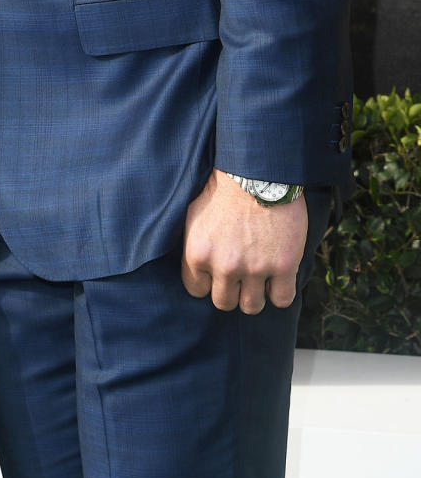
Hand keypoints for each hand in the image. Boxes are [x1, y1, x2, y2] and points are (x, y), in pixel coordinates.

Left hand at [181, 168, 307, 313]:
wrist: (259, 171)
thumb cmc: (224, 189)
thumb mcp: (194, 215)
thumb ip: (194, 246)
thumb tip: (196, 270)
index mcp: (198, 253)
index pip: (196, 290)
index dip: (207, 282)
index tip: (215, 273)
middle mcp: (224, 266)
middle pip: (224, 303)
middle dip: (230, 291)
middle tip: (239, 276)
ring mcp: (255, 268)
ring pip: (251, 307)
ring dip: (254, 295)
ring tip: (258, 277)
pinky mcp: (283, 266)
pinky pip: (282, 300)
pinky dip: (280, 292)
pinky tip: (278, 277)